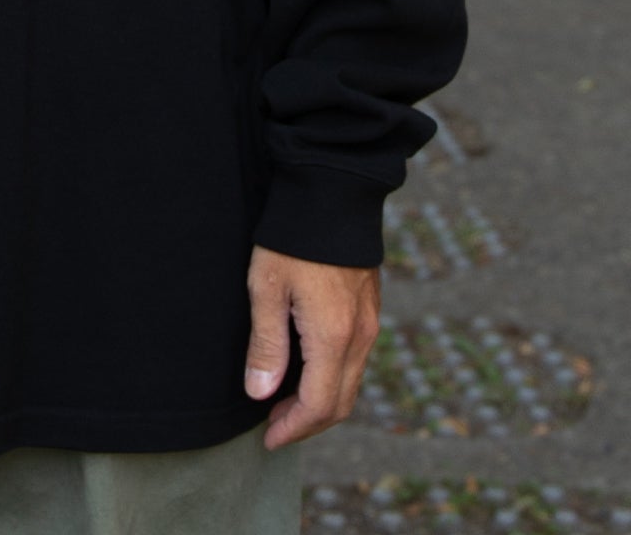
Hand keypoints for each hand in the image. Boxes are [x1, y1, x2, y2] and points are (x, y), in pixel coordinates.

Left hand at [243, 244, 380, 448]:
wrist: (332, 191)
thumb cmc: (292, 238)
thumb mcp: (267, 288)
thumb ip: (266, 345)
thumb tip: (261, 394)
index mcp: (333, 336)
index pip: (319, 405)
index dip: (293, 428)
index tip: (267, 438)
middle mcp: (360, 335)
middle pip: (340, 402)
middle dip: (307, 422)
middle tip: (273, 426)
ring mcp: (369, 321)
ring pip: (351, 382)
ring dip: (321, 401)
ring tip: (284, 401)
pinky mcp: (370, 307)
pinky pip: (356, 359)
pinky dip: (332, 377)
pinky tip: (306, 368)